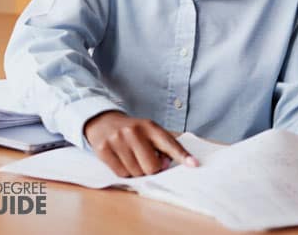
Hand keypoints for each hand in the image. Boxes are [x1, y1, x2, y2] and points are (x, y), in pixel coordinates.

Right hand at [84, 111, 198, 176]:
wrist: (104, 122)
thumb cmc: (133, 131)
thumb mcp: (149, 132)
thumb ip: (162, 147)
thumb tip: (165, 166)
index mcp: (150, 127)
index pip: (169, 143)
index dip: (182, 155)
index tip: (194, 164)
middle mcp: (134, 132)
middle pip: (152, 166)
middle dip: (152, 169)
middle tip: (146, 161)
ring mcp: (118, 140)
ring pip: (136, 172)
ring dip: (137, 171)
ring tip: (132, 157)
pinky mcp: (104, 149)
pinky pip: (121, 174)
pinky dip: (124, 172)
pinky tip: (122, 160)